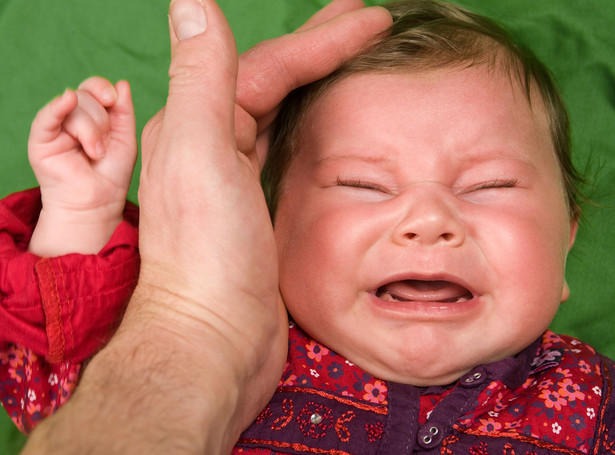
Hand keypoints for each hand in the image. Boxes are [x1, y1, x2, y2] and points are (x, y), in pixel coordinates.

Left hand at [22, 1, 390, 452]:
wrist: (214, 340)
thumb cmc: (208, 255)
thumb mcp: (200, 153)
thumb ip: (201, 75)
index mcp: (197, 125)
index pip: (267, 66)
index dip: (320, 40)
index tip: (372, 20)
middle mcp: (212, 147)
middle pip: (274, 83)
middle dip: (322, 50)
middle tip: (368, 23)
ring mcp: (236, 181)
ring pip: (283, 116)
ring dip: (318, 85)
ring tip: (356, 64)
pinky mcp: (258, 213)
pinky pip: (289, 155)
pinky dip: (315, 131)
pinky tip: (333, 128)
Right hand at [27, 77, 136, 255]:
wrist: (97, 203)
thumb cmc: (111, 174)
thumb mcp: (125, 139)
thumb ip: (123, 112)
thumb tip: (122, 83)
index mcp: (90, 115)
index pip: (94, 88)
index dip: (104, 89)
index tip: (114, 100)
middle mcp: (70, 118)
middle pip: (85, 97)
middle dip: (101, 121)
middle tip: (103, 147)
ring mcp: (54, 128)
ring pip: (74, 108)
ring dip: (91, 131)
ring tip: (94, 153)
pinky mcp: (41, 141)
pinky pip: (47, 117)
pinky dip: (58, 107)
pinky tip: (68, 100)